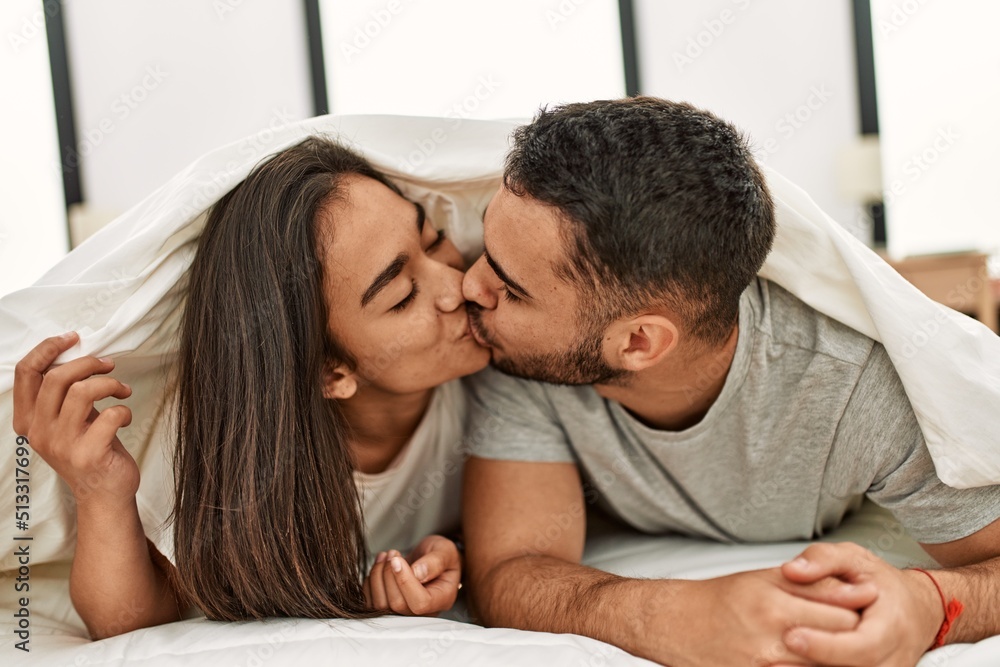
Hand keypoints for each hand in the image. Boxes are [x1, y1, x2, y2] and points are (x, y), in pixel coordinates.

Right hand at [13, 333, 137, 505]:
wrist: (104, 493)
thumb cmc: (89, 449)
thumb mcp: (66, 421)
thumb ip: (63, 394)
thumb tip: (78, 355)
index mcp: (28, 420)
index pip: (25, 374)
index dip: (47, 349)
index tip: (72, 339)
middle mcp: (39, 432)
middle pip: (56, 377)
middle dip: (88, 363)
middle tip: (109, 365)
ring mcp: (62, 445)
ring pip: (83, 391)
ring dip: (110, 383)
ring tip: (122, 390)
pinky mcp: (89, 454)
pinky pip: (111, 414)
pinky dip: (124, 409)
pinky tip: (125, 417)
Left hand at [363, 534, 461, 615]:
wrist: (431, 560)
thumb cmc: (441, 555)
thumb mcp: (445, 551)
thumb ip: (435, 562)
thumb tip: (417, 572)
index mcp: (441, 599)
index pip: (421, 602)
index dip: (405, 582)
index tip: (397, 560)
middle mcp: (423, 612)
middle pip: (398, 604)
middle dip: (389, 575)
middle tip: (392, 553)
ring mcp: (404, 613)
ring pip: (381, 604)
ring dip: (377, 576)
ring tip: (385, 556)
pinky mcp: (388, 608)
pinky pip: (371, 602)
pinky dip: (370, 582)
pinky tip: (378, 566)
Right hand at [650, 567, 877, 666]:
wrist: (675, 623)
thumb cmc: (718, 600)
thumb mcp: (761, 580)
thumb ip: (806, 584)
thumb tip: (851, 588)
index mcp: (774, 604)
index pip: (839, 613)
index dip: (859, 609)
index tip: (872, 603)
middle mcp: (771, 637)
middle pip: (836, 644)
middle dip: (855, 637)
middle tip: (866, 629)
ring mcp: (764, 665)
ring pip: (821, 665)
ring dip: (837, 658)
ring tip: (844, 648)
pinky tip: (812, 659)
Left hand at [776, 542, 943, 666]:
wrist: (918, 609)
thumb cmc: (884, 585)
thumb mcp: (855, 558)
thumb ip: (822, 559)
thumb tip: (793, 570)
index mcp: (892, 625)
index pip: (862, 646)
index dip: (826, 646)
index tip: (792, 636)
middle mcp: (893, 656)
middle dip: (813, 662)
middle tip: (777, 653)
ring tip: (777, 665)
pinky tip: (791, 666)